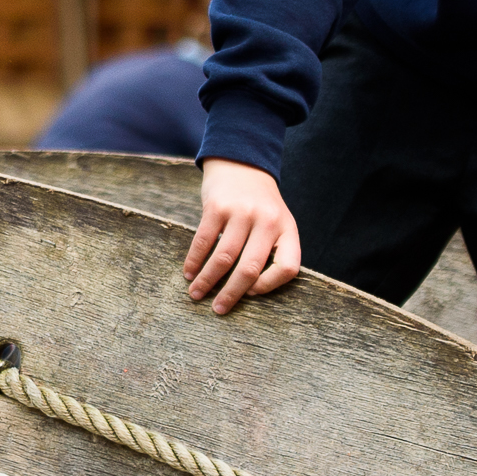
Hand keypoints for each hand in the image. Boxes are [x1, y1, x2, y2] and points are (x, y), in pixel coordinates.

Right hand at [183, 157, 301, 313]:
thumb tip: (249, 289)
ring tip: (196, 294)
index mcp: (287, 229)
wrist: (242, 165)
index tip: (251, 294)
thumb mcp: (278, 223)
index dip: (270, 286)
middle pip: (250, 268)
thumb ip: (272, 251)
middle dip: (231, 294)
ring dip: (207, 281)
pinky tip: (189, 272)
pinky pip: (204, 241)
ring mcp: (241, 212)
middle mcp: (267, 221)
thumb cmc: (260, 204)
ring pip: (223, 258)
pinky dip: (194, 260)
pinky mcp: (217, 206)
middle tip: (218, 310)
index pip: (288, 267)